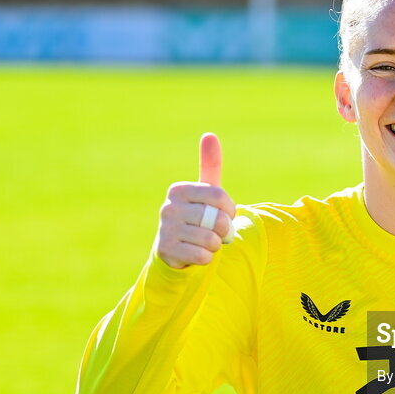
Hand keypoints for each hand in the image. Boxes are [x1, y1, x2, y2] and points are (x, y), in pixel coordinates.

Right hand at [155, 133, 236, 268]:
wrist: (176, 249)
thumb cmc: (197, 216)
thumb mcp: (205, 192)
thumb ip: (210, 166)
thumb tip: (209, 135)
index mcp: (179, 190)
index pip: (219, 196)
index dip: (229, 209)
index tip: (224, 213)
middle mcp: (168, 208)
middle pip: (217, 219)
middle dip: (224, 229)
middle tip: (215, 231)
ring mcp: (165, 230)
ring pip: (210, 240)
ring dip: (216, 245)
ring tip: (206, 242)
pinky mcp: (166, 251)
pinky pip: (202, 256)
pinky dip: (207, 258)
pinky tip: (196, 253)